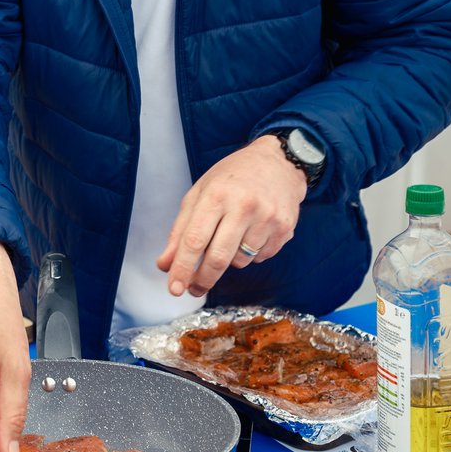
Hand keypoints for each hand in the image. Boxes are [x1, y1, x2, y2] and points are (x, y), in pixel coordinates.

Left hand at [157, 134, 305, 297]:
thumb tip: (166, 264)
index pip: (194, 240)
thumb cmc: (232, 177)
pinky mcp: (285, 229)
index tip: (175, 288)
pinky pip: (260, 259)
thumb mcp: (199, 194)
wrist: (278, 162)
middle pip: (218, 257)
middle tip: (194, 289)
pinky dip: (250, 254)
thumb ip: (180, 230)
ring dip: (229, 260)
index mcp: (216, 195)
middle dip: (202, 279)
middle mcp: (243, 206)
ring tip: (230, 236)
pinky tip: (251, 234)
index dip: (182, 268)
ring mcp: (267, 219)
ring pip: (240, 261)